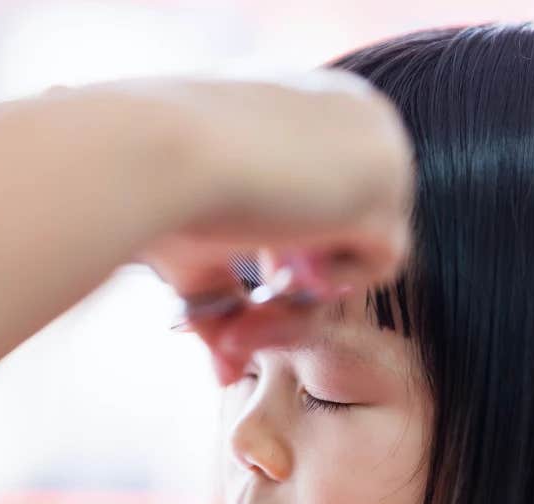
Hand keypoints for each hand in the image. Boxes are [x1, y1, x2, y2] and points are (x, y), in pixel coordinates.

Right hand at [137, 71, 414, 382]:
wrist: (149, 149)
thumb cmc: (157, 181)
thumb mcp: (200, 242)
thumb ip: (225, 298)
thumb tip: (228, 373)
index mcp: (319, 102)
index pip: (336, 192)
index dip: (293, 249)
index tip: (251, 277)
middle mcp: (360, 111)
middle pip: (359, 222)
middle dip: (302, 280)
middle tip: (246, 314)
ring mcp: (381, 143)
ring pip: (373, 244)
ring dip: (313, 284)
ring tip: (259, 280)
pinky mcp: (384, 184)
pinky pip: (384, 261)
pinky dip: (331, 278)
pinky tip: (281, 255)